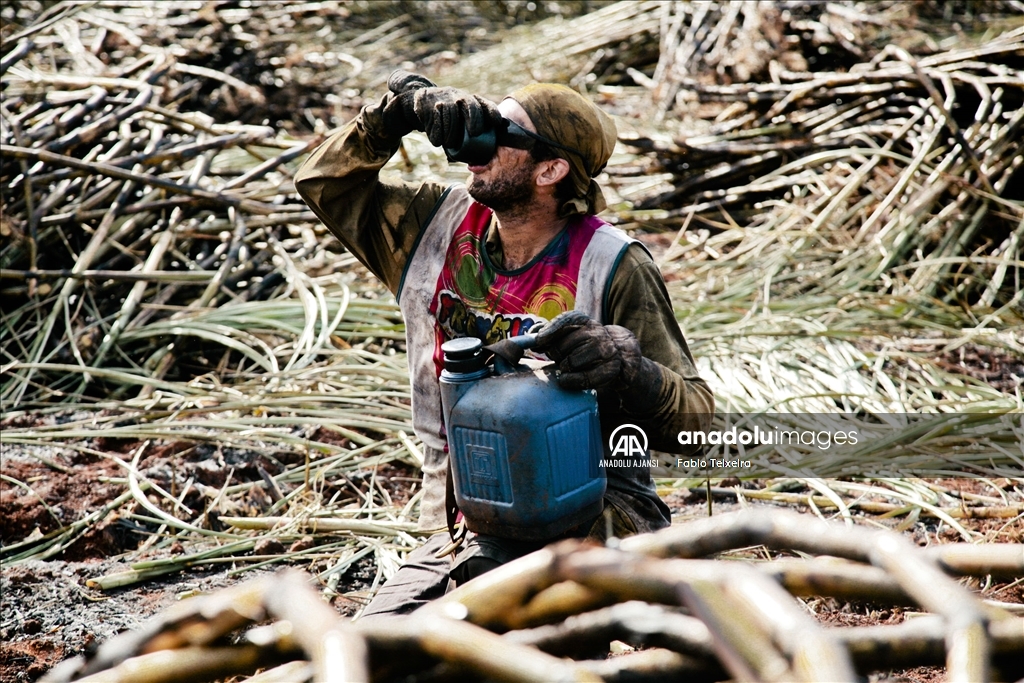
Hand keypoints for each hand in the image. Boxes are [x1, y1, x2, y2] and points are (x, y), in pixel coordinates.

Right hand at [382, 70, 501, 147]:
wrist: (418, 102)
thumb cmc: (445, 120)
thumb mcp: (458, 124)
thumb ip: (467, 139)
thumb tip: (476, 165)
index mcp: (469, 101)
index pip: (484, 104)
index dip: (491, 112)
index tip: (496, 123)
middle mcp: (458, 96)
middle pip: (470, 104)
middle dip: (475, 118)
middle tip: (475, 133)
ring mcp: (442, 98)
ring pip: (450, 112)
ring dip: (451, 131)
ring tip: (449, 143)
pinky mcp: (426, 103)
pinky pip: (433, 118)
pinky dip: (436, 133)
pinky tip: (437, 141)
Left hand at [534, 311, 643, 390]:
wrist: (619, 357)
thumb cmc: (585, 346)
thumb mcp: (570, 335)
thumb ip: (551, 333)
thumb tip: (532, 334)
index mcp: (585, 321)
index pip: (568, 319)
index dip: (551, 329)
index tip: (538, 340)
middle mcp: (597, 332)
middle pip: (564, 345)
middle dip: (555, 354)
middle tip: (558, 358)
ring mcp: (606, 350)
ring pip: (572, 362)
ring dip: (564, 368)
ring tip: (566, 368)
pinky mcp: (611, 368)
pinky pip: (585, 377)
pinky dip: (571, 381)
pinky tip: (565, 380)